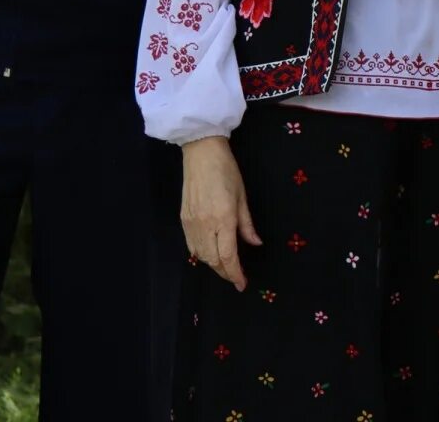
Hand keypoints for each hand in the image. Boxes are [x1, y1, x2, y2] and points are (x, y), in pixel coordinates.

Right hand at [180, 135, 261, 291]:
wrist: (201, 154)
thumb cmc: (227, 171)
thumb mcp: (243, 196)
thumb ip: (247, 224)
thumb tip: (255, 243)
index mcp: (223, 219)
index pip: (228, 256)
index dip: (235, 273)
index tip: (242, 284)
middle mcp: (205, 225)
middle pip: (213, 259)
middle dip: (225, 273)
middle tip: (236, 278)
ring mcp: (191, 223)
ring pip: (201, 255)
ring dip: (213, 265)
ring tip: (225, 268)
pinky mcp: (183, 219)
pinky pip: (191, 245)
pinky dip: (201, 255)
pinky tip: (210, 254)